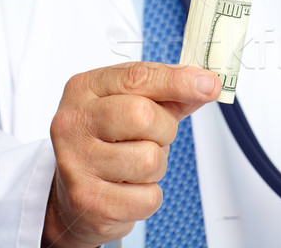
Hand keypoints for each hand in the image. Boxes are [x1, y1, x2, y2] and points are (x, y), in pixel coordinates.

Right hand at [42, 62, 220, 247]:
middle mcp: (73, 122)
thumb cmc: (107, 142)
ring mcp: (76, 163)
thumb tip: (207, 85)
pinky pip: (147, 197)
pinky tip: (127, 189)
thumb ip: (169, 94)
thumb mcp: (132, 105)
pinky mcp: (88, 201)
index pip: (138, 77)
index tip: (209, 85)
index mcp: (84, 89)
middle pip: (145, 116)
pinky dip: (148, 195)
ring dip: (156, 166)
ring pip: (150, 159)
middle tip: (153, 137)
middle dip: (164, 130)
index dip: (179, 81)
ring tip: (134, 165)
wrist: (71, 194)